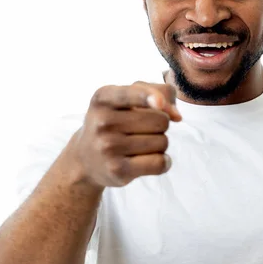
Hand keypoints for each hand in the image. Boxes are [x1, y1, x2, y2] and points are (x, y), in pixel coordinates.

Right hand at [67, 81, 181, 188]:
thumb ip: (158, 93)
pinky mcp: (117, 170)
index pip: (131, 94)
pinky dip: (164, 162)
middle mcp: (102, 121)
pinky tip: (151, 160)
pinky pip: (159, 163)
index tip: (159, 103)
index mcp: (103, 98)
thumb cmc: (114, 121)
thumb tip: (177, 116)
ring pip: (162, 141)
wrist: (86, 158)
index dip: (149, 96)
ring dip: (160, 144)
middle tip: (141, 129)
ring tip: (139, 144)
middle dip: (160, 124)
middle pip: (160, 120)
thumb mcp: (126, 97)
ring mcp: (108, 147)